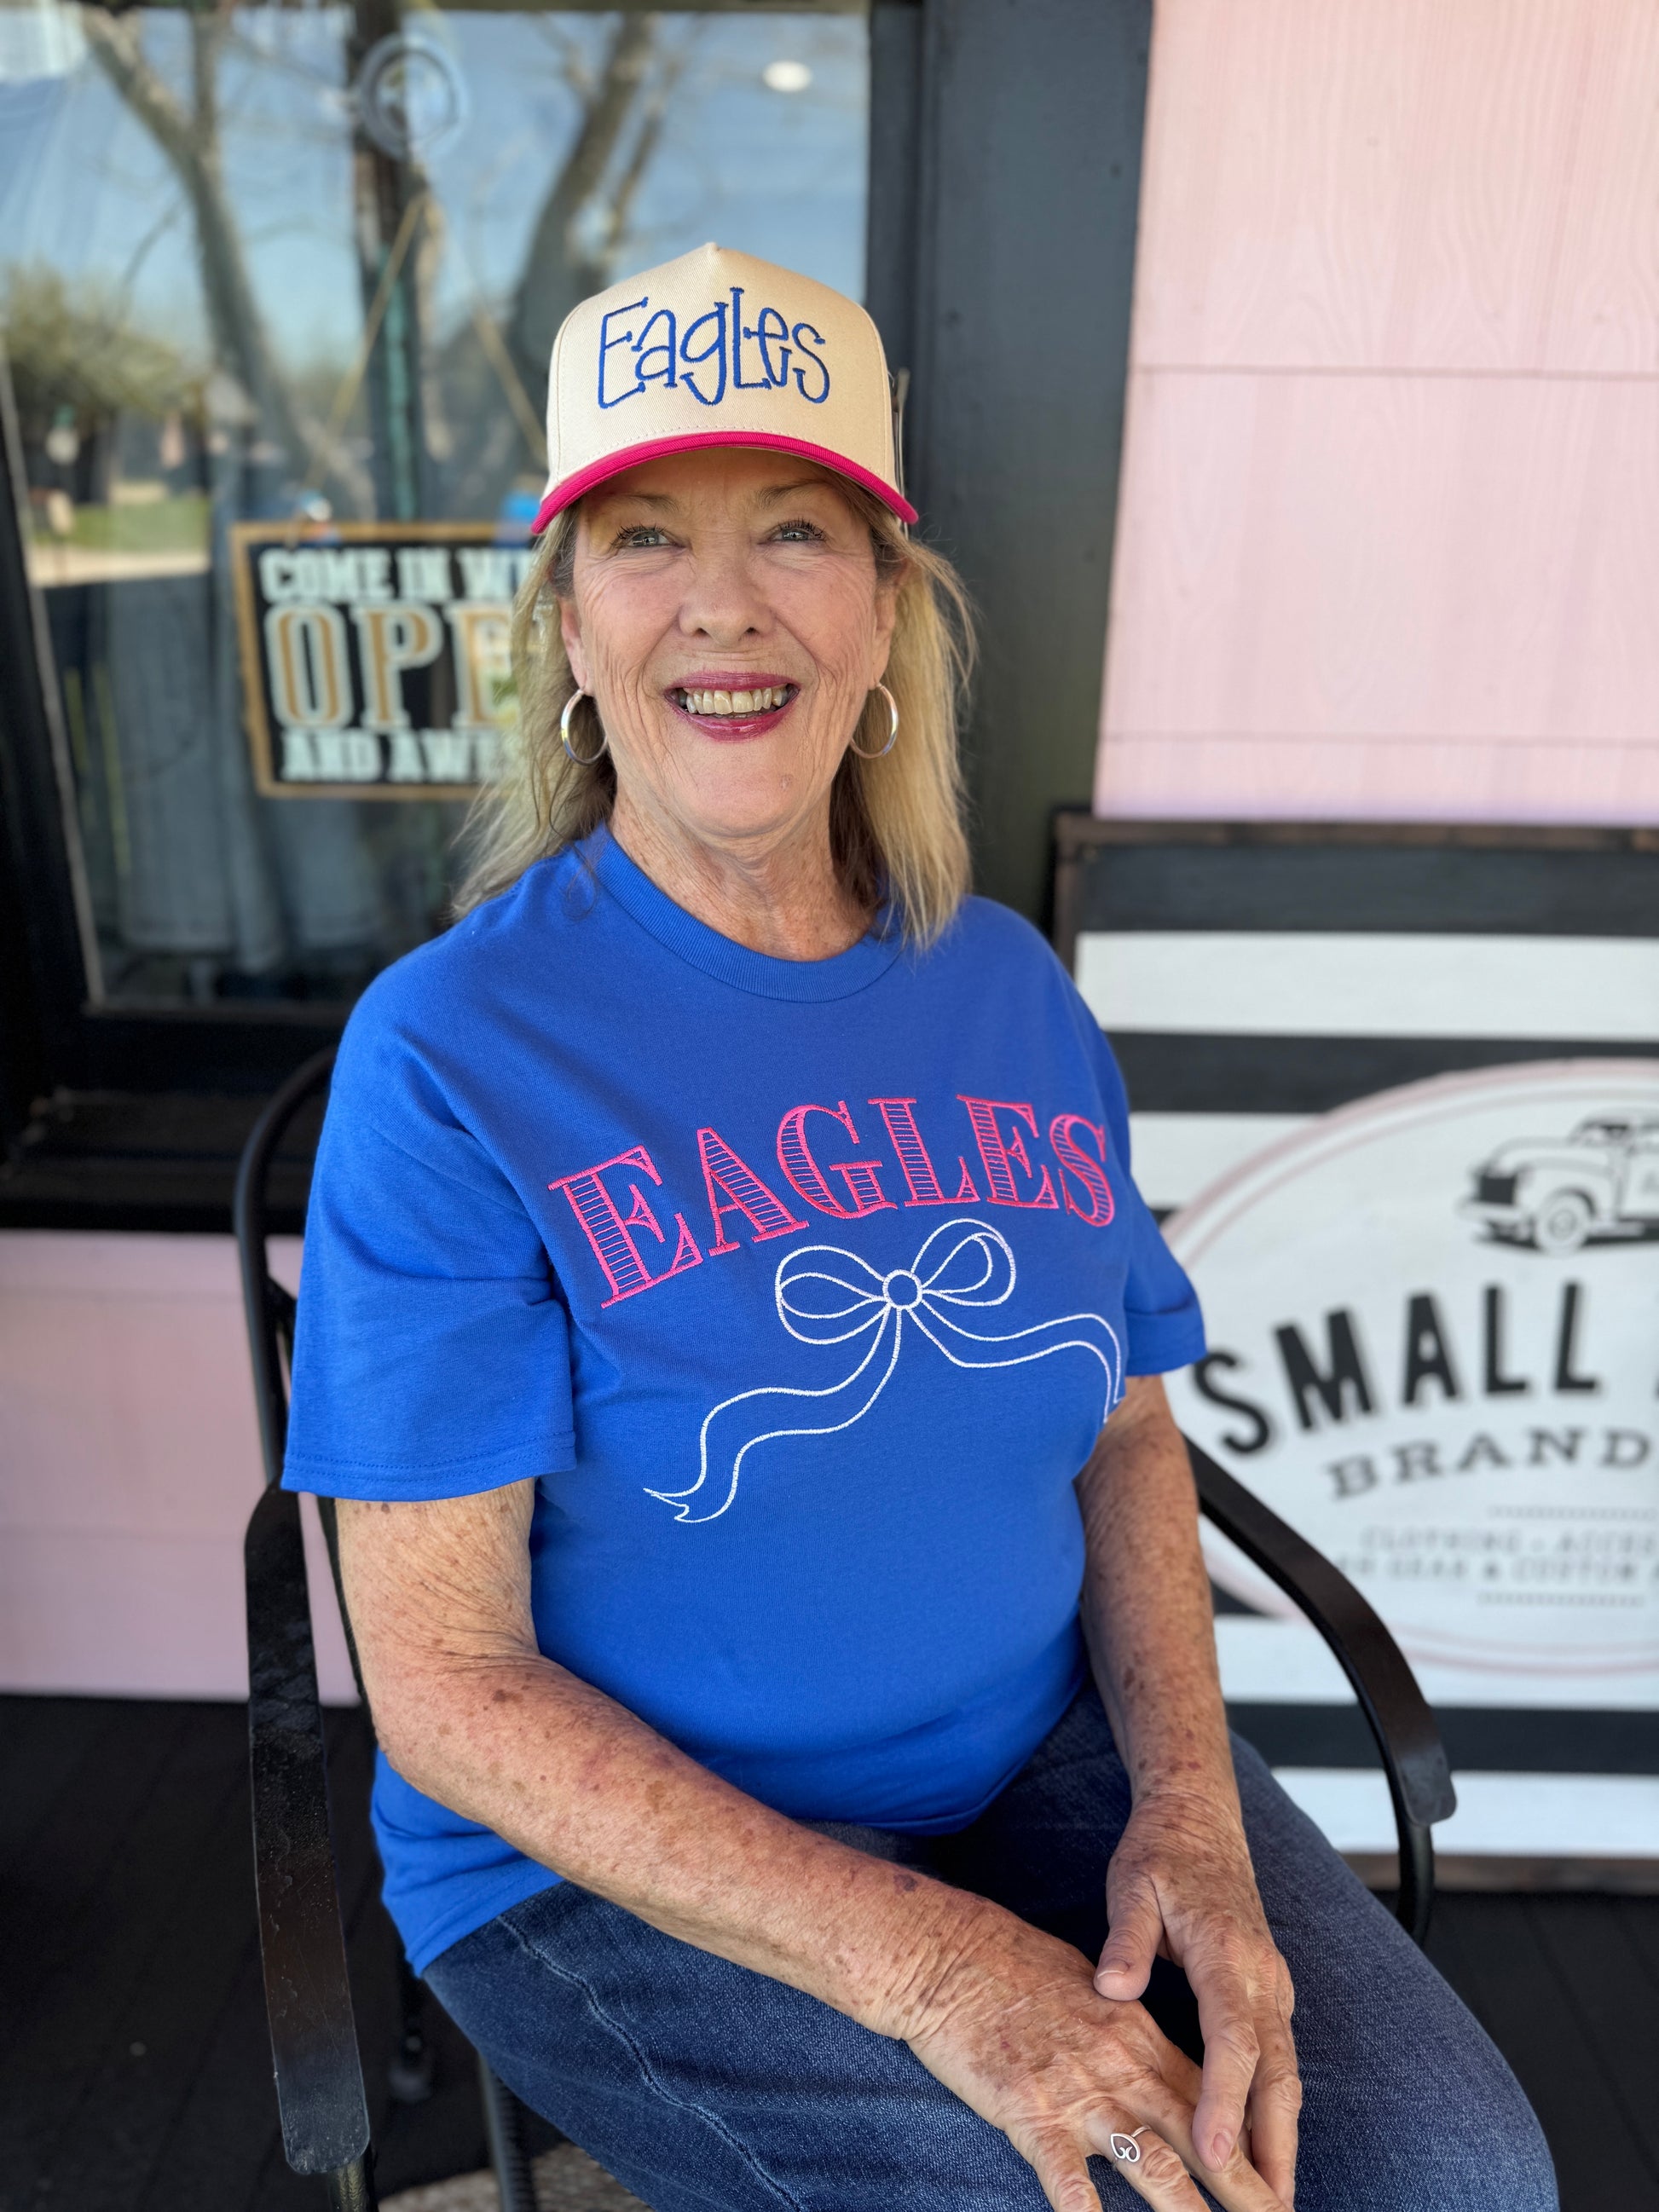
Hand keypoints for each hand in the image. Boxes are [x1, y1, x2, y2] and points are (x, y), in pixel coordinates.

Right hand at [897, 1896, 1289, 2211]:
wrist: (950, 1953)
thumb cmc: (1013, 1966)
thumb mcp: (1087, 1988)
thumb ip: (1128, 2031)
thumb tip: (1158, 2063)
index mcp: (1137, 2035)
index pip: (1209, 2095)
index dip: (1250, 2140)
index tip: (1280, 2179)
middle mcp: (1121, 2066)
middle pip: (1199, 2138)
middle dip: (1245, 2191)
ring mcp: (1078, 2092)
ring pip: (1152, 2165)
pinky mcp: (1030, 2113)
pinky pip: (1067, 2179)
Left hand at [1094, 1790, 1299, 2206]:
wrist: (1199, 1816)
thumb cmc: (1160, 1853)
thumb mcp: (1131, 1885)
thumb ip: (1126, 1939)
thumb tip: (1112, 1988)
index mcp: (1226, 1953)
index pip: (1232, 2040)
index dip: (1224, 2102)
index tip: (1212, 2155)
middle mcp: (1261, 1975)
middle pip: (1277, 2073)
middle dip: (1274, 2146)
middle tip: (1268, 2208)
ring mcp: (1271, 1985)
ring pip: (1286, 2073)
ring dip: (1282, 2137)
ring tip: (1273, 2198)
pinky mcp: (1268, 1991)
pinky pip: (1278, 2060)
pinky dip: (1276, 2108)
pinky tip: (1264, 2149)